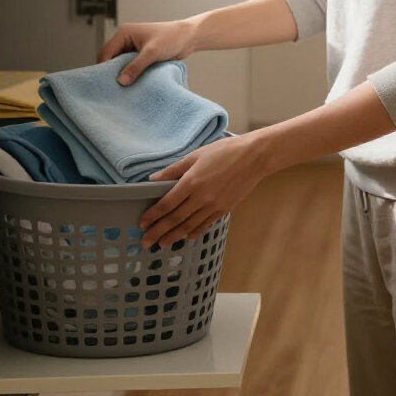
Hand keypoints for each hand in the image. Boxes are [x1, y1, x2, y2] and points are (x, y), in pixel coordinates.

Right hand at [97, 19, 195, 83]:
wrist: (189, 37)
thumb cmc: (172, 37)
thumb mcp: (152, 52)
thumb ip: (136, 66)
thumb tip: (121, 80)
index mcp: (124, 33)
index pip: (106, 52)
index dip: (104, 67)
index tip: (105, 83)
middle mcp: (126, 40)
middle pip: (111, 59)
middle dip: (112, 72)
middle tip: (113, 88)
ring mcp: (133, 49)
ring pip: (121, 65)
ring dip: (123, 75)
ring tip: (122, 89)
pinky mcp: (141, 56)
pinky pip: (131, 67)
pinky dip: (131, 75)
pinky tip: (132, 85)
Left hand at [139, 134, 266, 249]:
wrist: (253, 157)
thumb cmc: (224, 151)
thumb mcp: (196, 155)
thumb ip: (174, 170)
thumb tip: (153, 180)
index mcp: (191, 182)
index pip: (166, 203)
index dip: (153, 215)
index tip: (142, 224)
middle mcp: (200, 198)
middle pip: (175, 218)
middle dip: (158, 231)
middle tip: (145, 242)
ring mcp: (213, 206)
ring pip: (189, 225)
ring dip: (174, 236)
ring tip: (162, 244)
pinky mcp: (224, 210)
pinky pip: (205, 224)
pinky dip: (194, 232)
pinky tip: (187, 237)